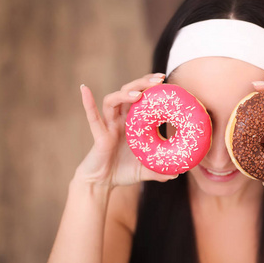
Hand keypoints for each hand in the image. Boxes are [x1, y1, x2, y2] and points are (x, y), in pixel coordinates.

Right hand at [74, 73, 177, 189]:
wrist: (102, 183)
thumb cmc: (123, 172)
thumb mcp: (146, 170)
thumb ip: (160, 170)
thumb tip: (178, 172)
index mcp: (134, 123)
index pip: (143, 99)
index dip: (152, 88)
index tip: (166, 80)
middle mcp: (121, 120)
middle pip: (130, 93)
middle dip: (143, 83)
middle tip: (159, 79)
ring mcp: (109, 125)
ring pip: (113, 100)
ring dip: (125, 93)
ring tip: (139, 94)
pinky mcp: (99, 134)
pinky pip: (93, 117)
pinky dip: (88, 102)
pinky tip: (85, 89)